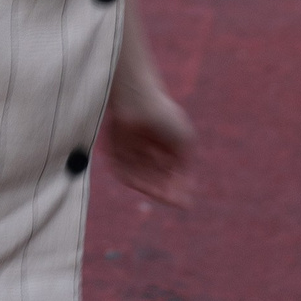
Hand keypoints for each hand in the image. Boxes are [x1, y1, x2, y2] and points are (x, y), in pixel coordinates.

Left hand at [104, 74, 195, 207]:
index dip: (177, 188)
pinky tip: (142, 185)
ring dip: (149, 188)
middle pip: (154, 178)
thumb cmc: (163, 115)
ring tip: (159, 194)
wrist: (137, 98)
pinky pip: (122, 170)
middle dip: (163, 190)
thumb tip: (184, 183)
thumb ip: (183, 162)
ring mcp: (131, 151)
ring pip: (139, 176)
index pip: (169, 173)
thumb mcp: (183, 139)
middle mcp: (147, 150)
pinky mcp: (116, 150)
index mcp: (163, 146)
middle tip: (171, 200)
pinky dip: (131, 179)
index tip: (184, 202)